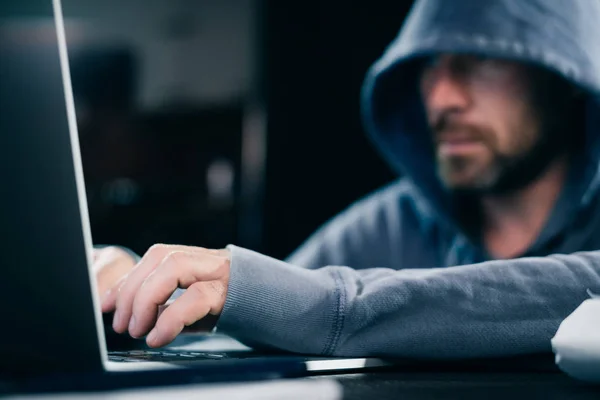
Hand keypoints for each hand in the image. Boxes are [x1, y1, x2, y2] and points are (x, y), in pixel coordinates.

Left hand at [102, 244, 229, 347]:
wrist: (277, 314)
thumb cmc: (233, 312)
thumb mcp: (196, 308)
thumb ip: (168, 306)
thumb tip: (132, 316)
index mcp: (198, 260)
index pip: (157, 256)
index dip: (127, 279)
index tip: (106, 304)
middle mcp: (210, 260)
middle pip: (163, 258)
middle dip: (133, 291)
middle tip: (122, 325)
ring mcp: (222, 272)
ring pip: (177, 267)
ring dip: (147, 299)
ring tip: (138, 329)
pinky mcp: (231, 292)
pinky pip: (197, 297)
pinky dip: (171, 318)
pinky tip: (159, 336)